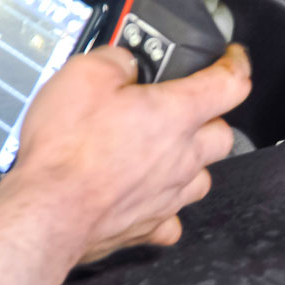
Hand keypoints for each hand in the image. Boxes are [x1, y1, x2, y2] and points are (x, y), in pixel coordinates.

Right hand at [2, 43, 250, 263]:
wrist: (49, 208)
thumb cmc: (67, 147)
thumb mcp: (82, 74)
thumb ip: (115, 59)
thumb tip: (125, 61)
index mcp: (174, 115)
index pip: (229, 84)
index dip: (236, 64)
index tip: (232, 58)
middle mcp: (182, 157)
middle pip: (222, 134)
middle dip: (209, 116)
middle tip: (182, 106)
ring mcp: (169, 196)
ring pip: (201, 176)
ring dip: (189, 160)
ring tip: (160, 151)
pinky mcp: (149, 226)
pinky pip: (172, 216)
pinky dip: (164, 203)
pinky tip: (143, 194)